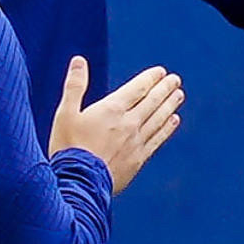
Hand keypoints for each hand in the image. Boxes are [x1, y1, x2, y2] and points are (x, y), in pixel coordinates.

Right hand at [48, 56, 183, 194]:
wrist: (79, 182)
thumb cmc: (68, 147)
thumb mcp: (65, 113)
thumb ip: (74, 86)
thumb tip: (79, 61)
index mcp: (111, 110)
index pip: (137, 89)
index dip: (149, 79)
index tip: (161, 71)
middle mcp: (129, 123)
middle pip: (152, 102)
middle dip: (164, 89)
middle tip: (175, 80)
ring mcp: (136, 142)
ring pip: (159, 119)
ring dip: (170, 105)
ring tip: (178, 95)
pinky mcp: (138, 159)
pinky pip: (157, 139)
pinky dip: (167, 128)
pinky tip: (173, 121)